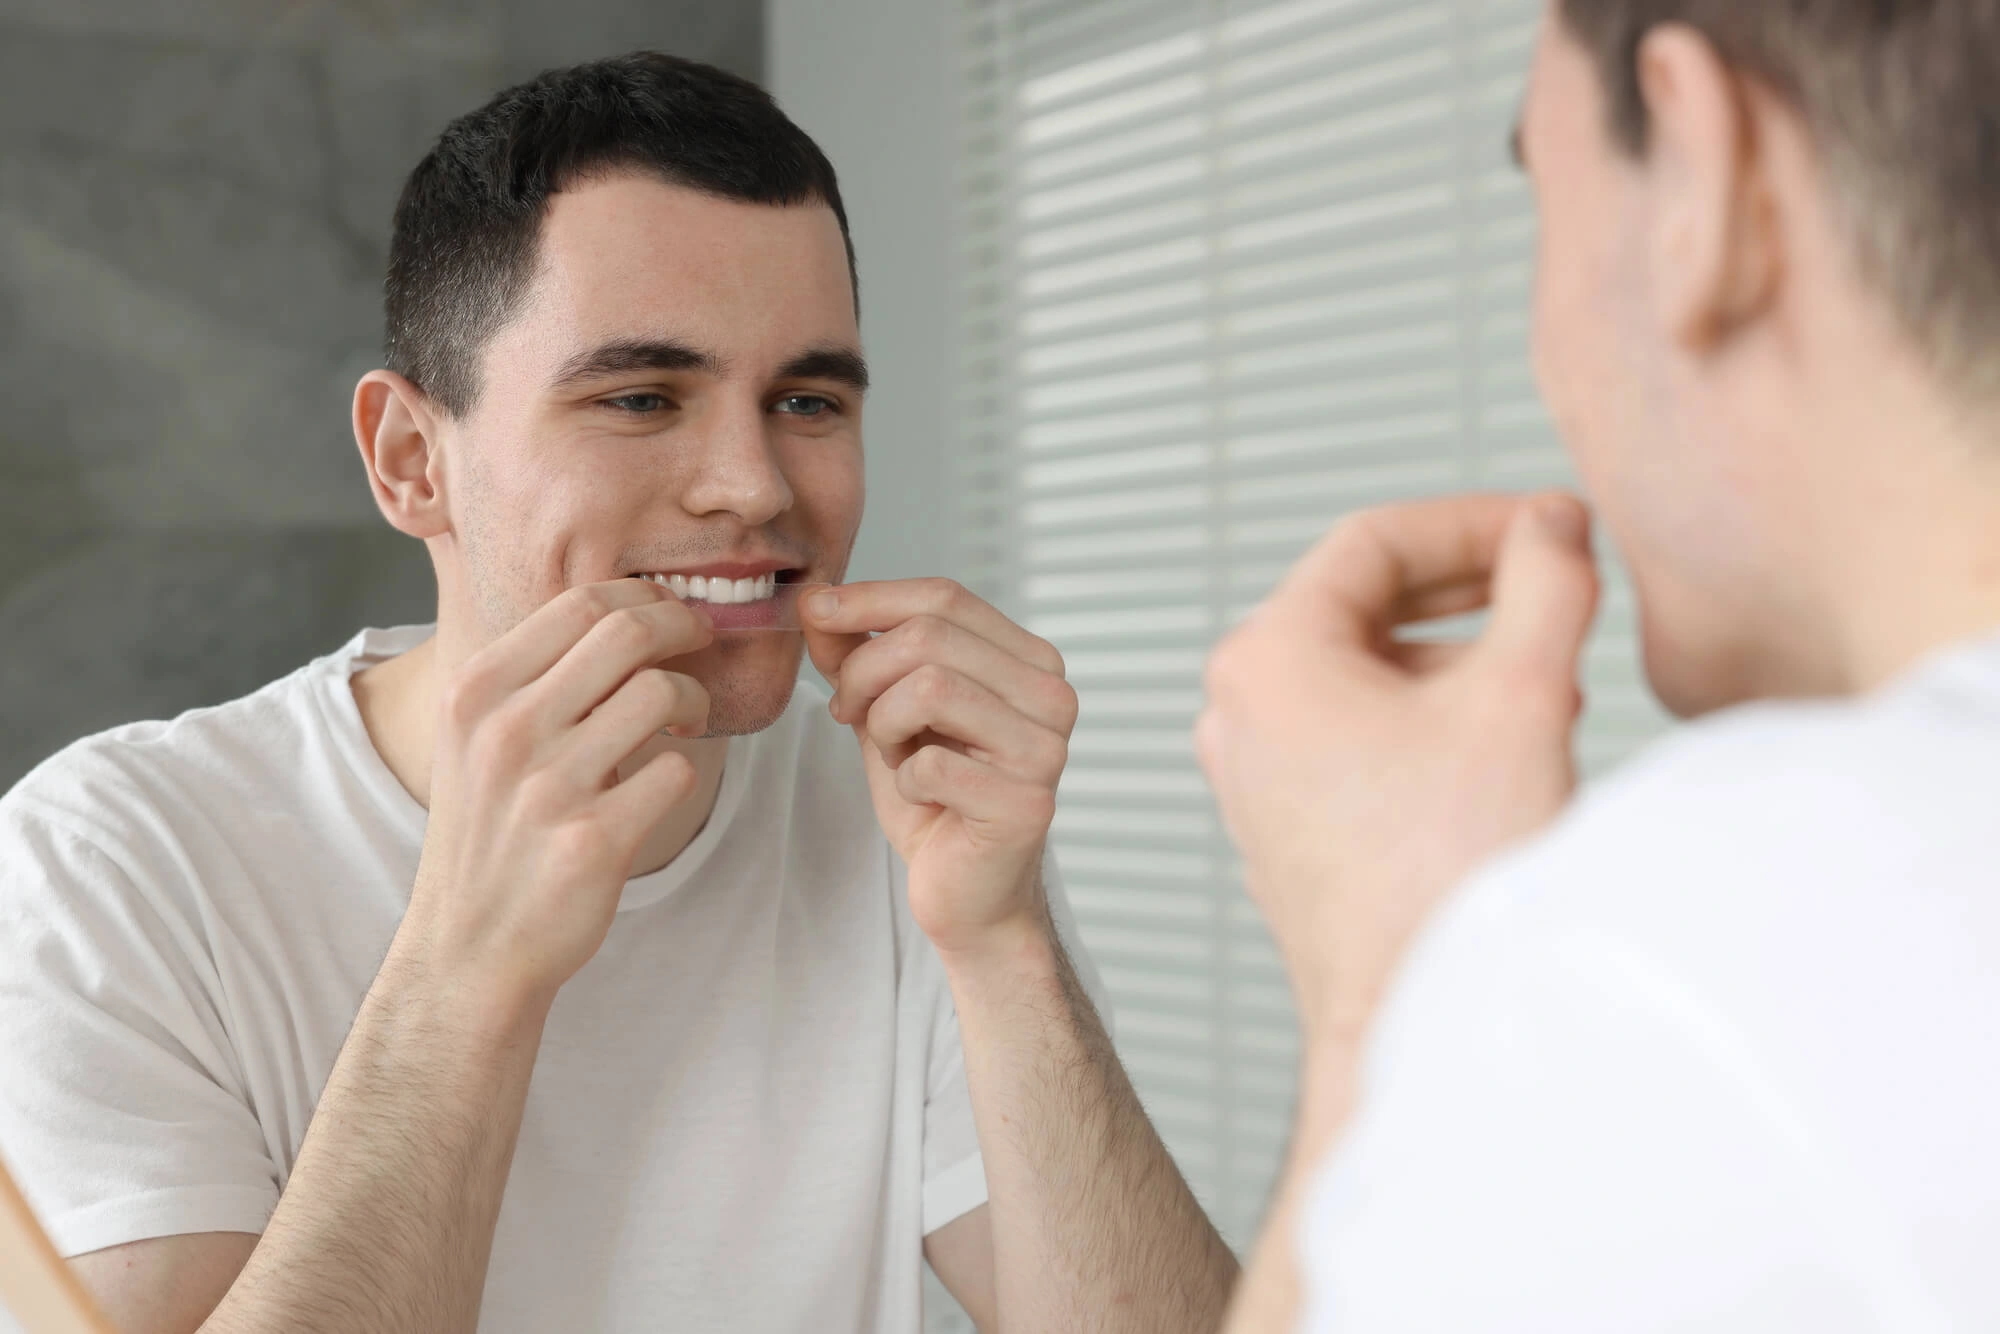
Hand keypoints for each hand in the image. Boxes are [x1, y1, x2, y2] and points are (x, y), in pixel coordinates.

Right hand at [396, 579, 714, 1011]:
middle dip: (684, 626)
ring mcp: (550, 786)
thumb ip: (534, 677)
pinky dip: (682, 770)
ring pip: (661, 691)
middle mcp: (508, 729)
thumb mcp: (477, 739)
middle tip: (702, 643)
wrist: (469, 948)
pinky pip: (675, 770)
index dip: (643, 596)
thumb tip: (622, 611)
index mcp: (478, 691)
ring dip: (693, 698)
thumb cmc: (489, 834)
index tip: (670, 613)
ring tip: (686, 720)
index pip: (580, 602)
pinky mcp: (594, 839)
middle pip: (628, 630)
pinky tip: (662, 784)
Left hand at [800, 579, 1077, 957]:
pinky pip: (931, 762)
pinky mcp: (1027, 804)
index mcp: (1030, 660)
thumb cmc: (935, 798)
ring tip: (889, 753)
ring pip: (929, 687)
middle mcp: (1052, 696)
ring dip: (882, 723)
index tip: (814, 610)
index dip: (871, 597)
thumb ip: (859, 655)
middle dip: (864, 671)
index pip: (946, 597)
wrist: (967, 894)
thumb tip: (816, 602)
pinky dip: (904, 779)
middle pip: (930, 636)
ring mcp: (1046, 750)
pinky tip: (921, 796)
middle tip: (847, 711)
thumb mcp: (887, 711)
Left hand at [1195, 493, 1598, 1042]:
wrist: (1411, 1019)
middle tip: (1559, 591)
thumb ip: (1545, 581)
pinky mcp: (1281, 824)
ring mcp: (1252, 772)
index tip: (1556, 525)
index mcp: (1266, 659)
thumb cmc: (1446, 874)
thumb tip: (1553, 523)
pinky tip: (1500, 749)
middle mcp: (1238, 710)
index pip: (1374, 541)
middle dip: (1473, 592)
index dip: (1476, 521)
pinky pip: (1354, 735)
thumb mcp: (1521, 696)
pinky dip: (1428, 719)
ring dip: (1459, 660)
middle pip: (1365, 604)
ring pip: (1365, 672)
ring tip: (1546, 687)